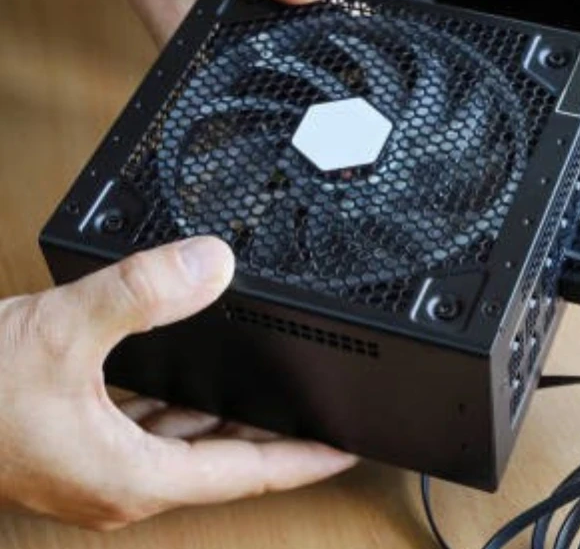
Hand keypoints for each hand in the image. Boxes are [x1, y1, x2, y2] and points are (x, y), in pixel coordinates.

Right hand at [0, 237, 356, 529]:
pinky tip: (184, 380)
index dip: (307, 458)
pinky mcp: (74, 448)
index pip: (250, 474)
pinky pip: (147, 431)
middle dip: (272, 436)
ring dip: (224, 422)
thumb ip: (142, 294)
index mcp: (133, 478)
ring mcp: (96, 471)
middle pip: (223, 463)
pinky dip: (177, 409)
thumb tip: (214, 263)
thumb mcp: (60, 332)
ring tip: (269, 392)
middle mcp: (121, 485)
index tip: (350, 446)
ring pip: (184, 447)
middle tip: (318, 409)